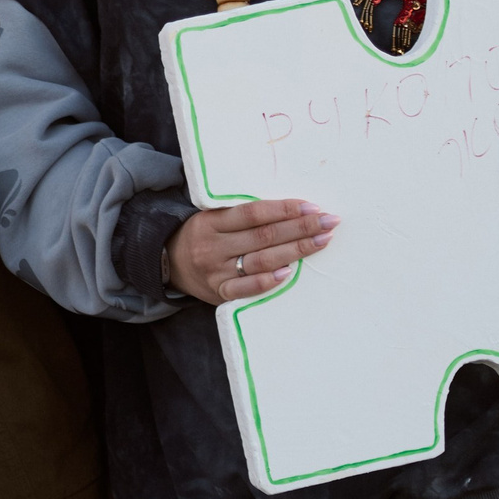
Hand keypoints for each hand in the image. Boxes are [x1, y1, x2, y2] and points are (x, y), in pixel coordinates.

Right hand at [167, 197, 337, 303]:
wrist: (169, 264)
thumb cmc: (203, 236)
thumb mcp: (212, 218)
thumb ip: (242, 215)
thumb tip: (293, 209)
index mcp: (210, 221)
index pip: (253, 213)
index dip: (284, 209)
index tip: (312, 206)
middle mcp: (212, 246)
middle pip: (263, 236)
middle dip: (300, 228)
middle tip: (329, 222)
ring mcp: (215, 271)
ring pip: (261, 260)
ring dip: (296, 250)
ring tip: (322, 241)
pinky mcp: (218, 292)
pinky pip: (245, 289)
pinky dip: (268, 281)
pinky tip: (290, 272)